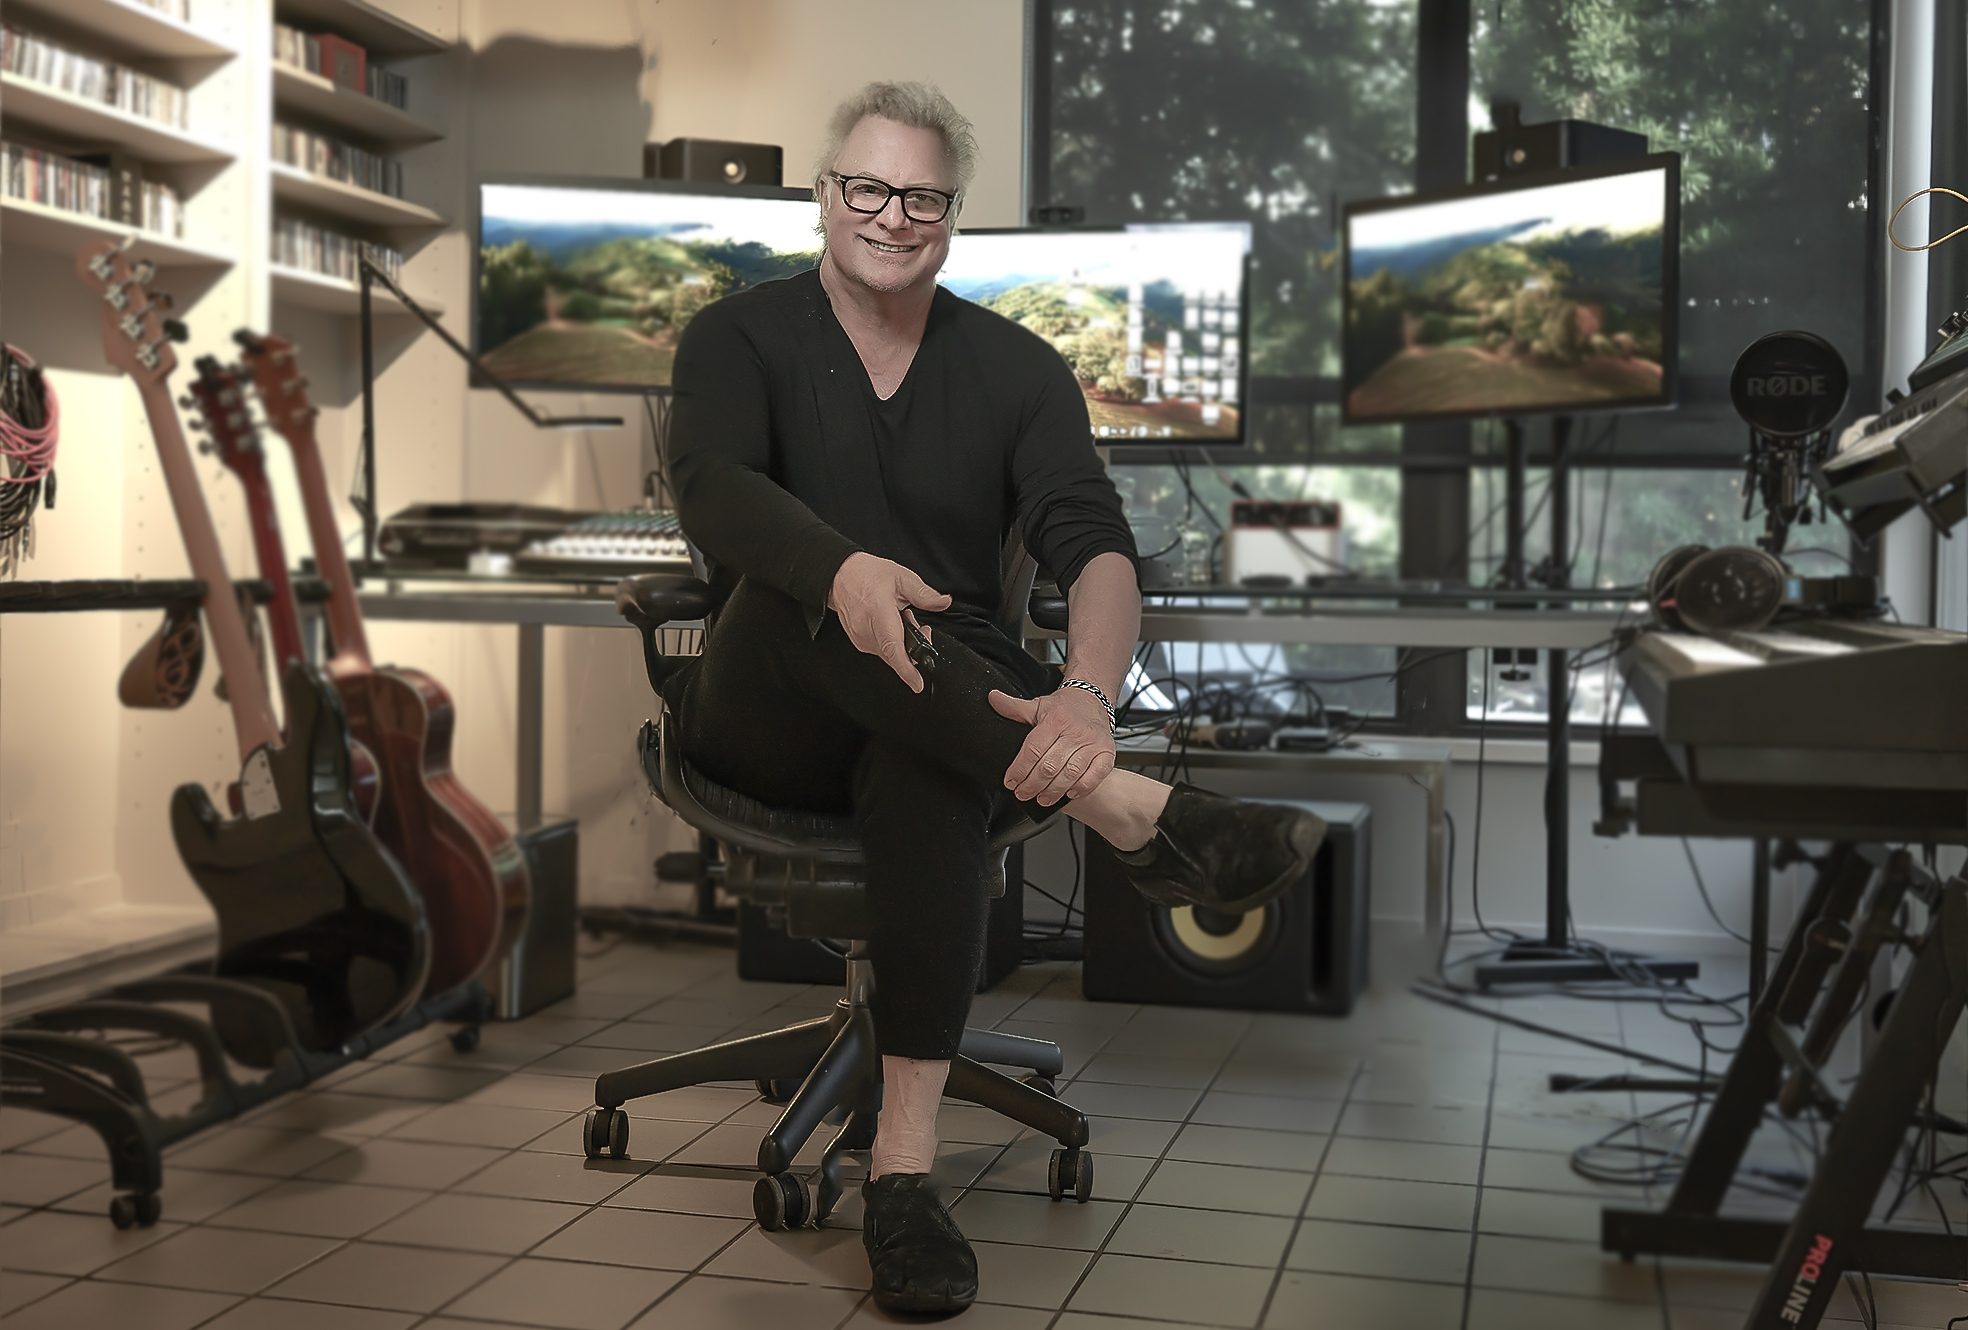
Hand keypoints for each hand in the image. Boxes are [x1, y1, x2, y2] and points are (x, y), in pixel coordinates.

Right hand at [827, 552, 951, 691]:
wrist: (840, 576)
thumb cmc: (867, 575)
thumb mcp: (901, 578)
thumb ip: (924, 594)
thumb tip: (944, 602)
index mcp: (879, 613)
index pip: (893, 648)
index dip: (906, 670)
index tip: (917, 684)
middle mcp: (867, 631)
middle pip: (897, 655)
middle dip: (916, 648)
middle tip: (923, 628)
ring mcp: (861, 639)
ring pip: (891, 655)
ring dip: (905, 644)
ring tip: (905, 620)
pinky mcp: (859, 643)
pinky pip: (882, 651)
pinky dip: (893, 643)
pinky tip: (894, 626)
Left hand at [987, 686, 1115, 805]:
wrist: (1092, 699)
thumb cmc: (1063, 707)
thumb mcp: (1037, 705)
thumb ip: (1013, 707)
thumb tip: (992, 698)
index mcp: (1055, 720)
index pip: (1033, 750)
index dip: (1019, 769)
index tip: (1010, 781)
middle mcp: (1075, 732)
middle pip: (1050, 765)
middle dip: (1032, 784)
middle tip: (1022, 793)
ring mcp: (1093, 743)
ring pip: (1070, 773)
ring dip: (1054, 791)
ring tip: (1041, 798)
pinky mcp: (1107, 752)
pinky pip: (1096, 775)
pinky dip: (1082, 787)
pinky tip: (1070, 793)